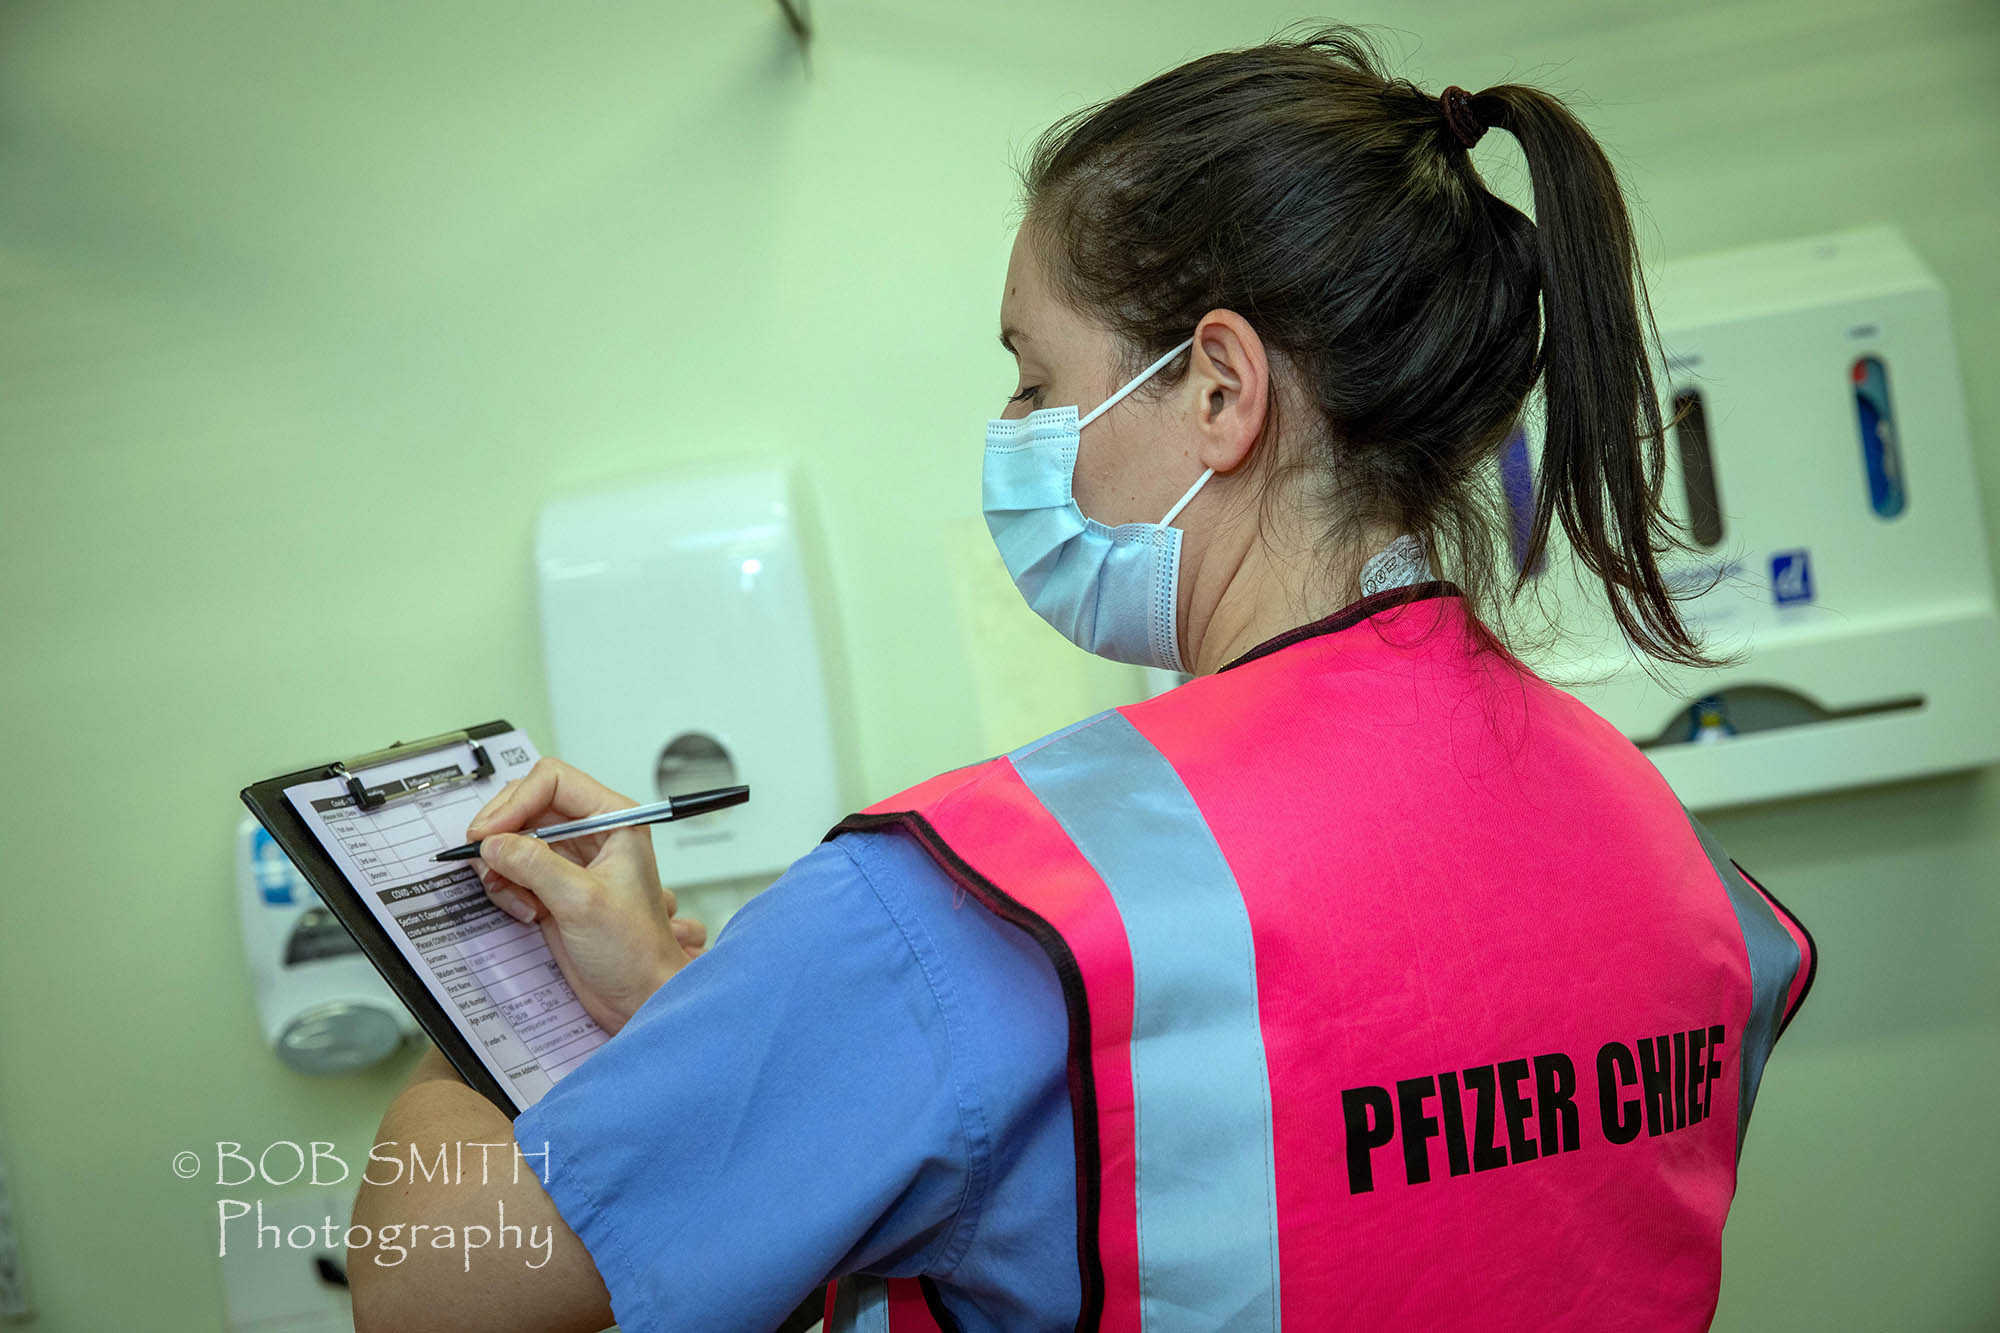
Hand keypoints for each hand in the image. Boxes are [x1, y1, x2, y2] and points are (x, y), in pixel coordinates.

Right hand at [465, 758, 708, 1033]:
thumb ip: (535, 865)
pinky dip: (507, 887)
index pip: (552, 781)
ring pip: (513, 838)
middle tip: (485, 862)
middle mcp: (592, 832)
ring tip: (518, 899)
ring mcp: (570, 859)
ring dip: (502, 866)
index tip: (489, 833)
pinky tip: (525, 912)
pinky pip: (512, 869)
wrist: (638, 996)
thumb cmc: (635, 950)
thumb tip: (493, 843)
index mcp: (614, 819)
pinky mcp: (552, 885)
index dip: (515, 801)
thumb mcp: (582, 902)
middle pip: (526, 805)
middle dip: (501, 834)